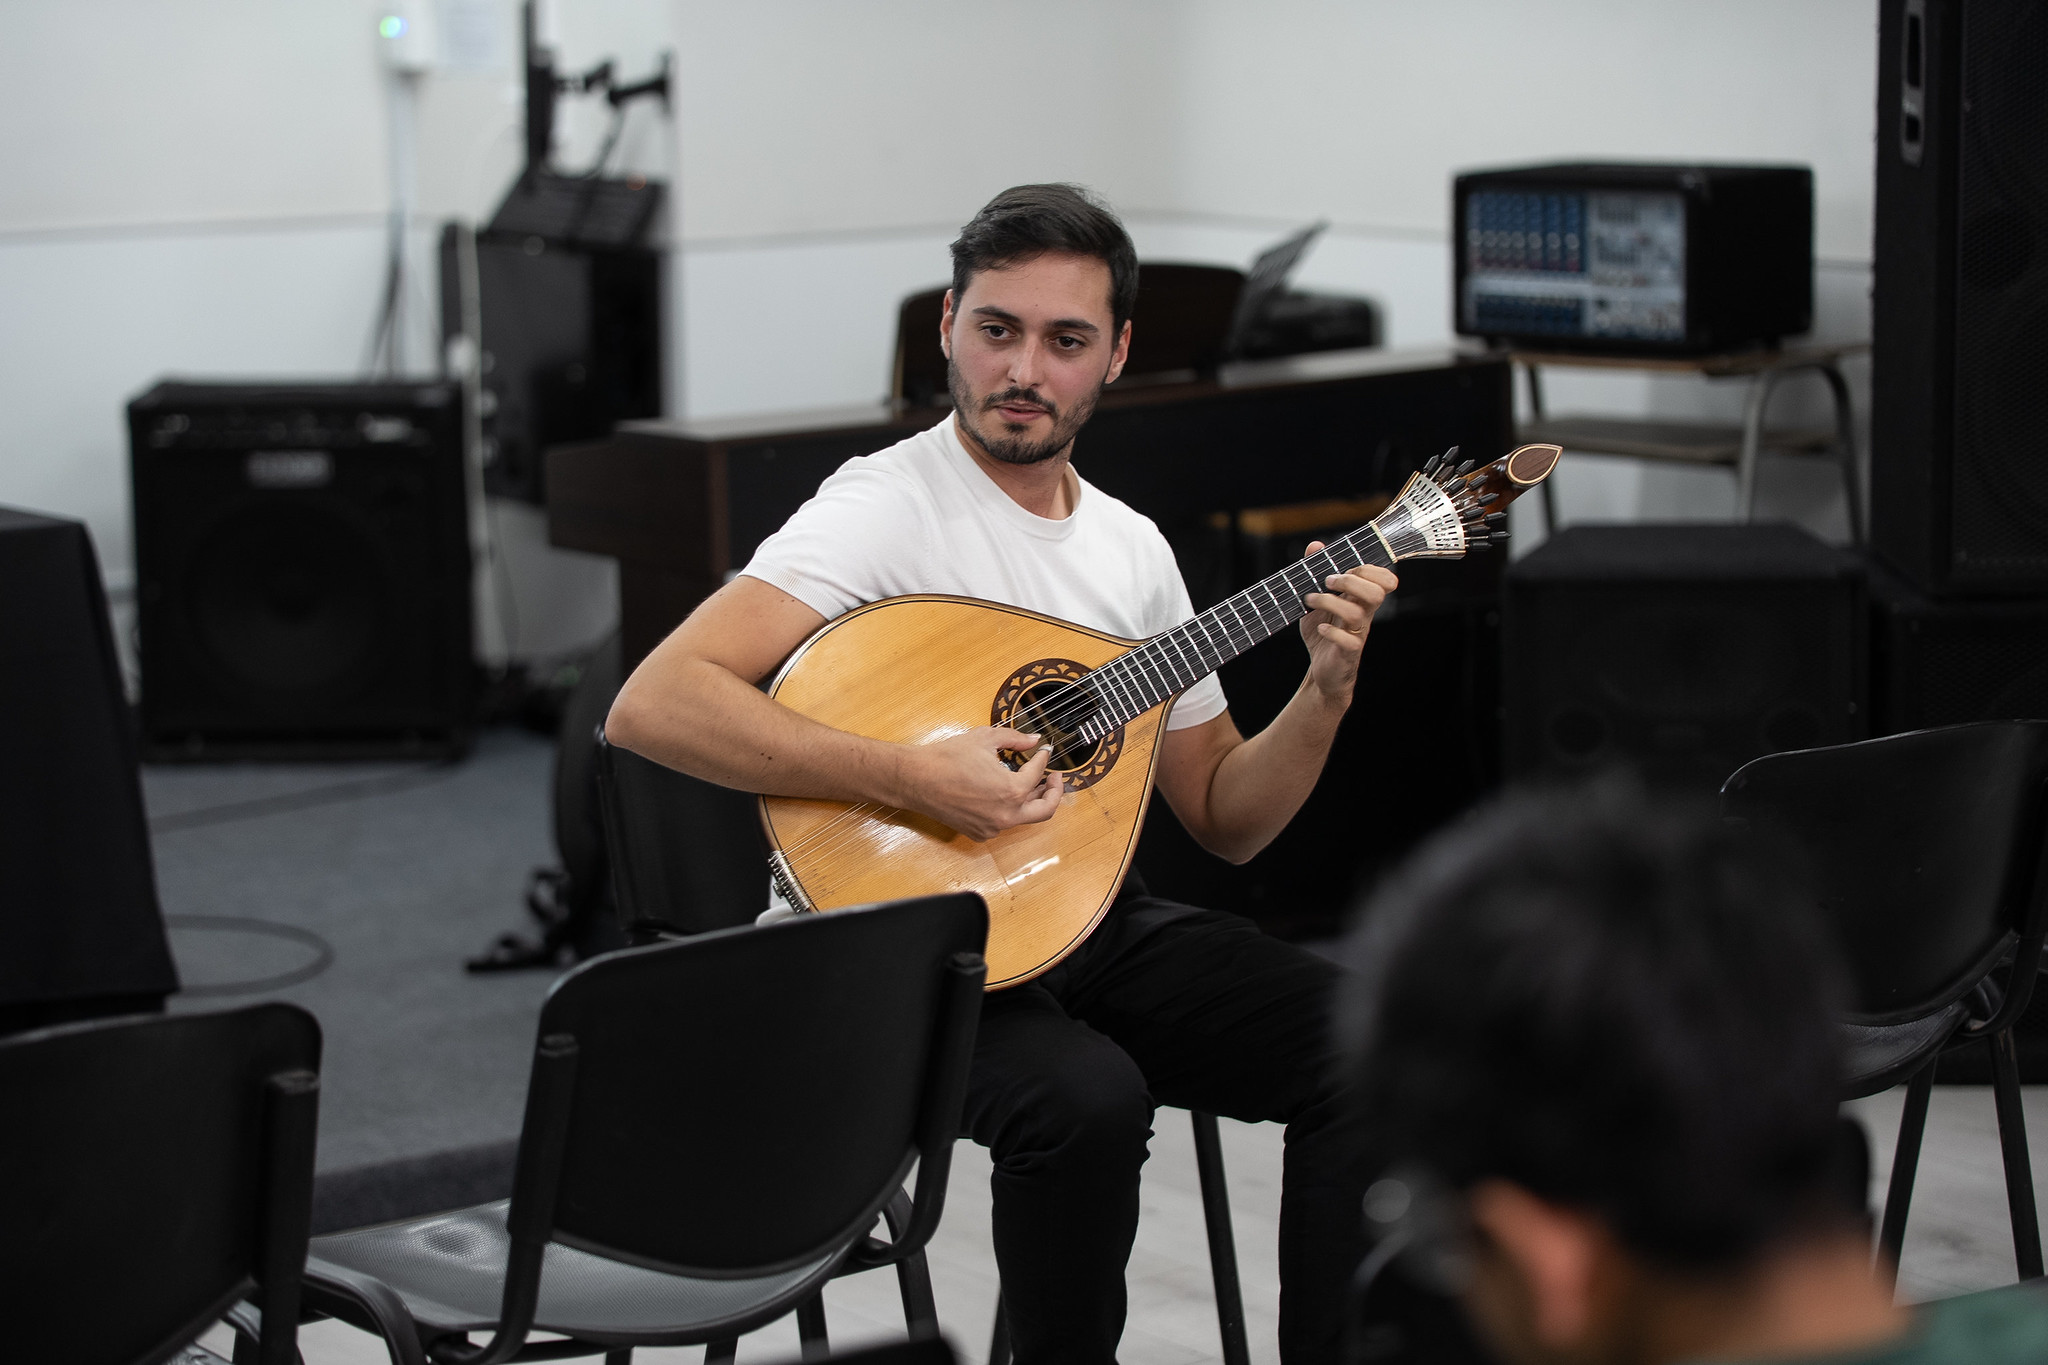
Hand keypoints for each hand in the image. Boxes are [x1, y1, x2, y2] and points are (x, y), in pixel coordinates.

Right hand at [898, 726, 1061, 840]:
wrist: (915, 779)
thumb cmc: (946, 758)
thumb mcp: (985, 739)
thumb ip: (1015, 740)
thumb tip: (1033, 740)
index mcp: (1012, 791)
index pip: (1038, 774)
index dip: (1043, 759)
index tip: (1043, 751)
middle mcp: (1006, 815)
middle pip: (1046, 810)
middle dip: (1054, 792)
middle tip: (1054, 777)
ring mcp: (992, 827)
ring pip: (1024, 817)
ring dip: (1031, 799)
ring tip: (1030, 782)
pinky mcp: (978, 832)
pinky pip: (1004, 821)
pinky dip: (1010, 808)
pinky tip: (1003, 792)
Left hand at [1298, 546, 1397, 705]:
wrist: (1322, 671)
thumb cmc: (1323, 632)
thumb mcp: (1317, 599)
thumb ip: (1316, 572)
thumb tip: (1316, 545)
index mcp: (1361, 599)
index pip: (1384, 579)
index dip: (1368, 569)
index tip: (1339, 569)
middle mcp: (1364, 614)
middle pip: (1376, 592)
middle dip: (1350, 581)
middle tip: (1327, 582)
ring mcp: (1357, 633)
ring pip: (1358, 613)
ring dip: (1330, 602)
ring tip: (1311, 601)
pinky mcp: (1348, 652)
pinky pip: (1349, 641)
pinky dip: (1331, 632)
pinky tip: (1319, 629)